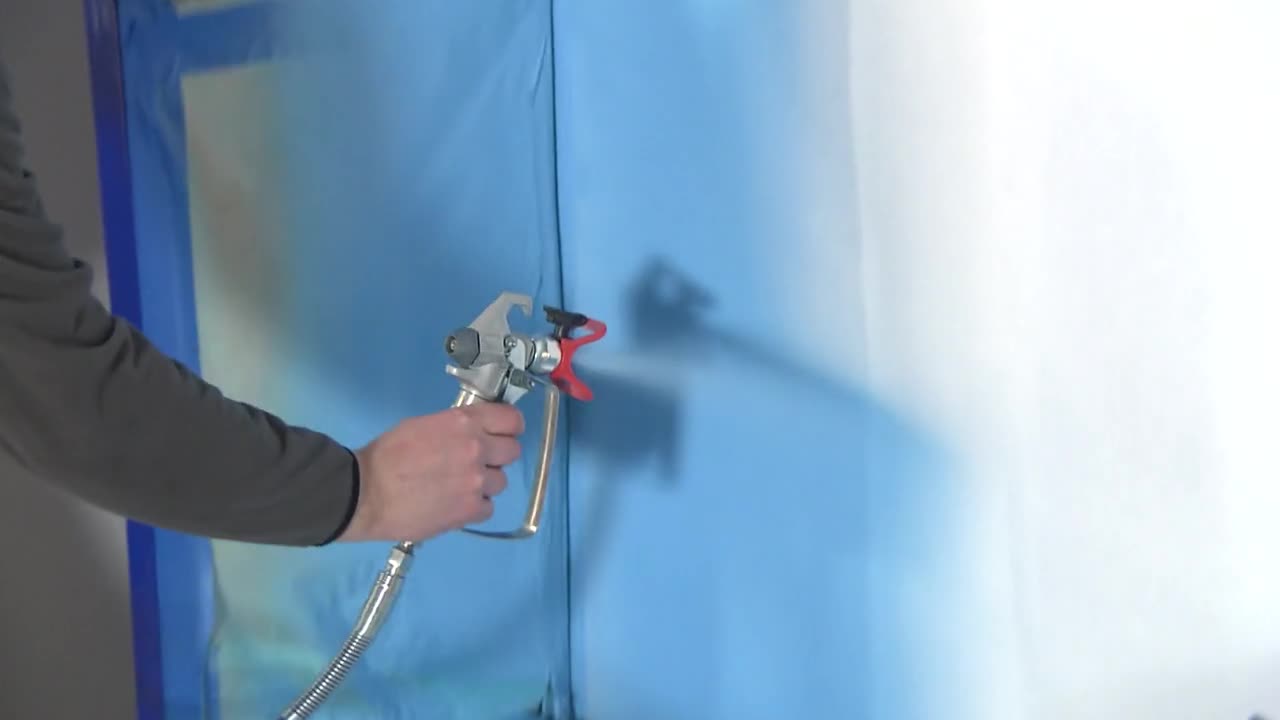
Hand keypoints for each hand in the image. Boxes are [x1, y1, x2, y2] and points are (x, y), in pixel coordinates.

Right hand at [338, 403, 524, 541]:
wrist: (366, 493)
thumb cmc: (387, 455)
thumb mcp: (423, 425)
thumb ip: (455, 427)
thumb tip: (472, 433)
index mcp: (464, 422)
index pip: (511, 419)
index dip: (509, 427)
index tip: (503, 433)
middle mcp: (477, 448)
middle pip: (512, 451)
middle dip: (498, 455)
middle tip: (478, 462)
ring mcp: (477, 481)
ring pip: (501, 481)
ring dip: (485, 483)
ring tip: (459, 487)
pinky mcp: (471, 510)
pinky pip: (488, 507)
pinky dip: (474, 507)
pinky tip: (454, 504)